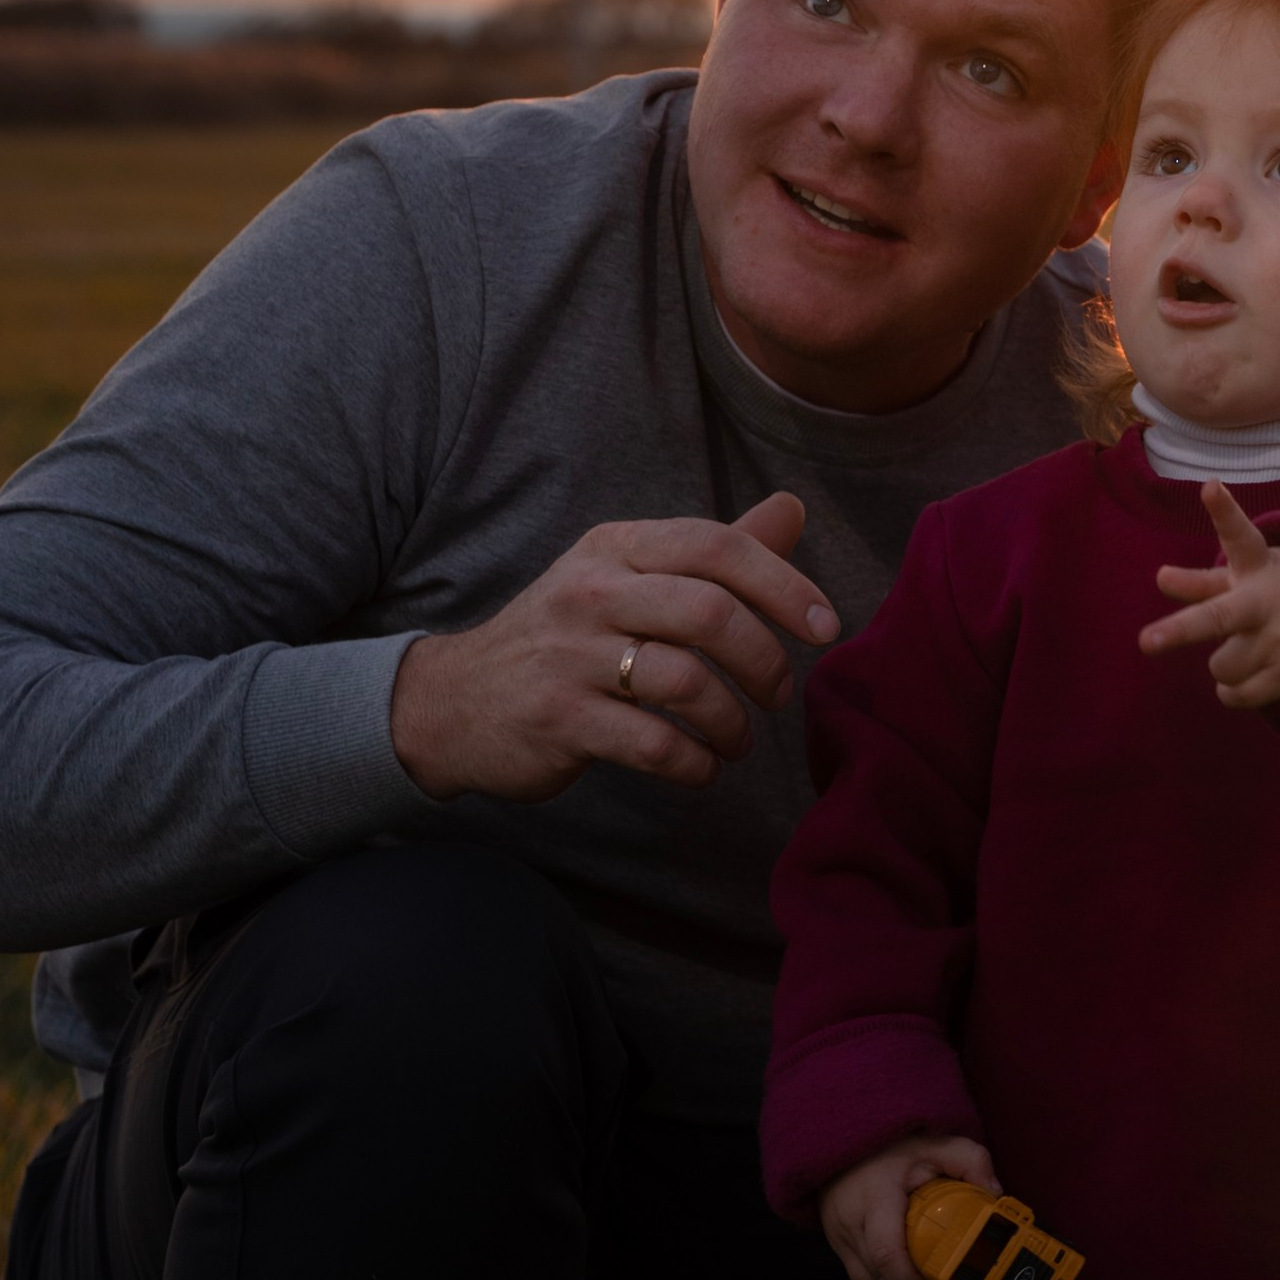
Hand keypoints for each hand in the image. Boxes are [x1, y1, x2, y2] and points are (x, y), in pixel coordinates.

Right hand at [390, 492, 838, 802]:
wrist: (453, 702)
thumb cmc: (564, 638)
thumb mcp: (627, 578)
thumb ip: (713, 552)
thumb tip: (794, 510)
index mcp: (614, 548)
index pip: (714, 546)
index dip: (783, 584)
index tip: (826, 626)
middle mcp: (590, 592)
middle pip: (708, 613)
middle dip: (764, 661)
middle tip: (779, 695)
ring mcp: (569, 657)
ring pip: (687, 683)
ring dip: (733, 723)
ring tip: (738, 741)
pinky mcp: (559, 720)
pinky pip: (654, 745)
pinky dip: (696, 764)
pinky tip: (701, 768)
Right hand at [820, 1131, 998, 1279]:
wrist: (846, 1141)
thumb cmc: (890, 1146)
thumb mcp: (934, 1143)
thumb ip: (969, 1160)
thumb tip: (995, 1195)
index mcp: (873, 1198)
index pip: (888, 1253)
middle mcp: (849, 1223)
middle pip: (881, 1278)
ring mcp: (838, 1238)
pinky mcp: (838, 1246)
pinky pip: (864, 1279)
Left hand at [1137, 482, 1279, 709]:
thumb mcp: (1251, 578)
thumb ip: (1203, 582)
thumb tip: (1159, 579)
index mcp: (1257, 566)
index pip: (1239, 535)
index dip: (1223, 511)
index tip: (1210, 487)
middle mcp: (1265, 601)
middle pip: (1216, 618)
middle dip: (1179, 630)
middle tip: (1146, 642)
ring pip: (1219, 667)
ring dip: (1226, 665)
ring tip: (1252, 650)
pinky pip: (1237, 696)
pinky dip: (1234, 692)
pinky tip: (1254, 674)